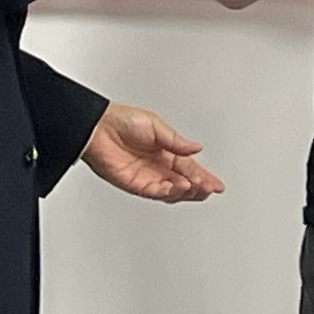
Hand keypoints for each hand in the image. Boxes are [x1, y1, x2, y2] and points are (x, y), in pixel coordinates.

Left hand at [82, 102, 225, 202]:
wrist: (97, 128)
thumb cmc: (120, 120)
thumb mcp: (156, 126)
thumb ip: (177, 141)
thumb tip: (196, 148)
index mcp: (166, 150)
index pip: (190, 168)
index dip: (204, 177)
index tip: (217, 184)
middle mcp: (158, 166)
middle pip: (184, 183)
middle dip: (199, 187)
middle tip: (210, 189)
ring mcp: (147, 176)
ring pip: (172, 192)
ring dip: (186, 192)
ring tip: (197, 188)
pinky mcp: (135, 184)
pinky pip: (156, 192)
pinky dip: (169, 192)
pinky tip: (179, 187)